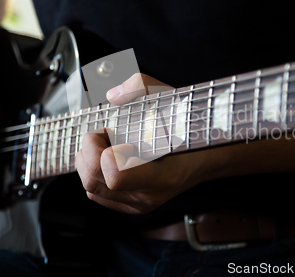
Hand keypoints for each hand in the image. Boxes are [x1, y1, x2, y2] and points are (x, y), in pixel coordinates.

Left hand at [76, 73, 203, 213]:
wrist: (206, 159)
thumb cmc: (189, 130)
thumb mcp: (172, 100)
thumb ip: (142, 87)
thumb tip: (114, 95)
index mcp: (163, 174)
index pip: (116, 176)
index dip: (102, 152)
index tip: (111, 134)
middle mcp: (149, 195)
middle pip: (95, 181)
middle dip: (88, 151)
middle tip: (102, 133)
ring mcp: (139, 204)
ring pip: (91, 188)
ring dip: (87, 161)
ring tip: (104, 144)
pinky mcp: (132, 207)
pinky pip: (96, 194)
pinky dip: (93, 173)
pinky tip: (107, 158)